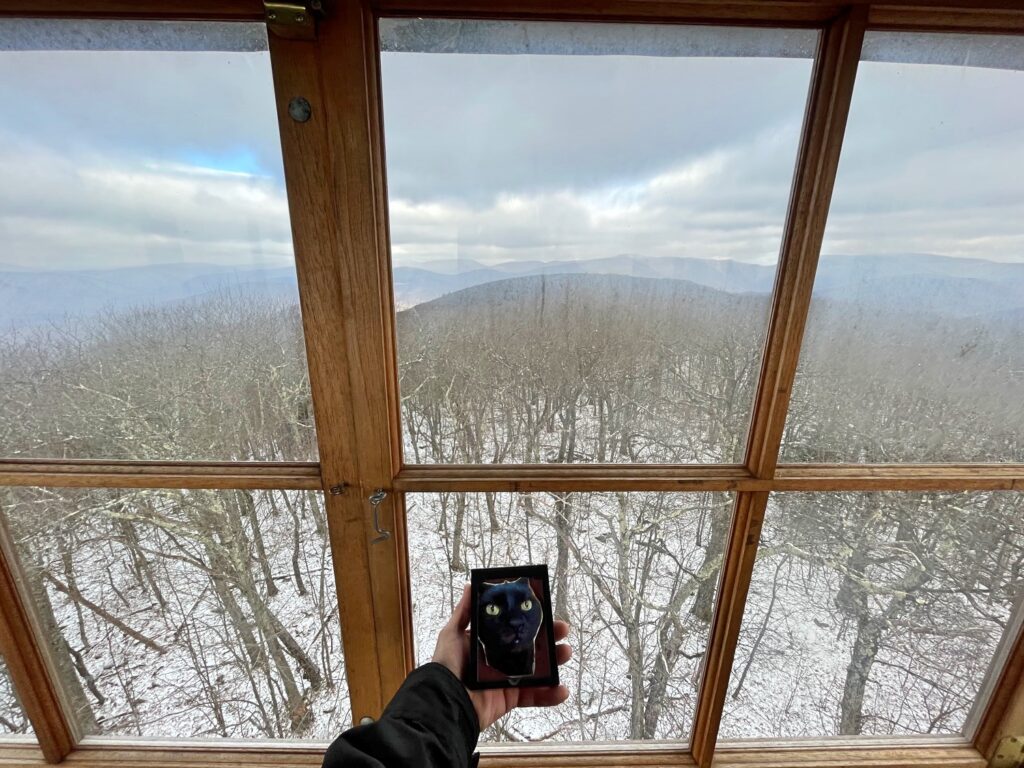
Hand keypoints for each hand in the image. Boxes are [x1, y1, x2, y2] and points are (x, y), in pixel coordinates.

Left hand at [432, 583, 571, 729]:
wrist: (446, 701)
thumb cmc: (447, 665)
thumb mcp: (452, 633)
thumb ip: (464, 612)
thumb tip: (470, 585)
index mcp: (489, 643)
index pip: (514, 628)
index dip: (531, 620)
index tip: (545, 611)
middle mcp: (500, 660)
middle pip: (530, 647)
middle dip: (549, 639)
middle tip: (561, 630)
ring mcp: (507, 679)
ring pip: (537, 670)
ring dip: (554, 663)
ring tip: (565, 653)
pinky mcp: (511, 698)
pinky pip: (533, 696)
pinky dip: (549, 695)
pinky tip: (562, 690)